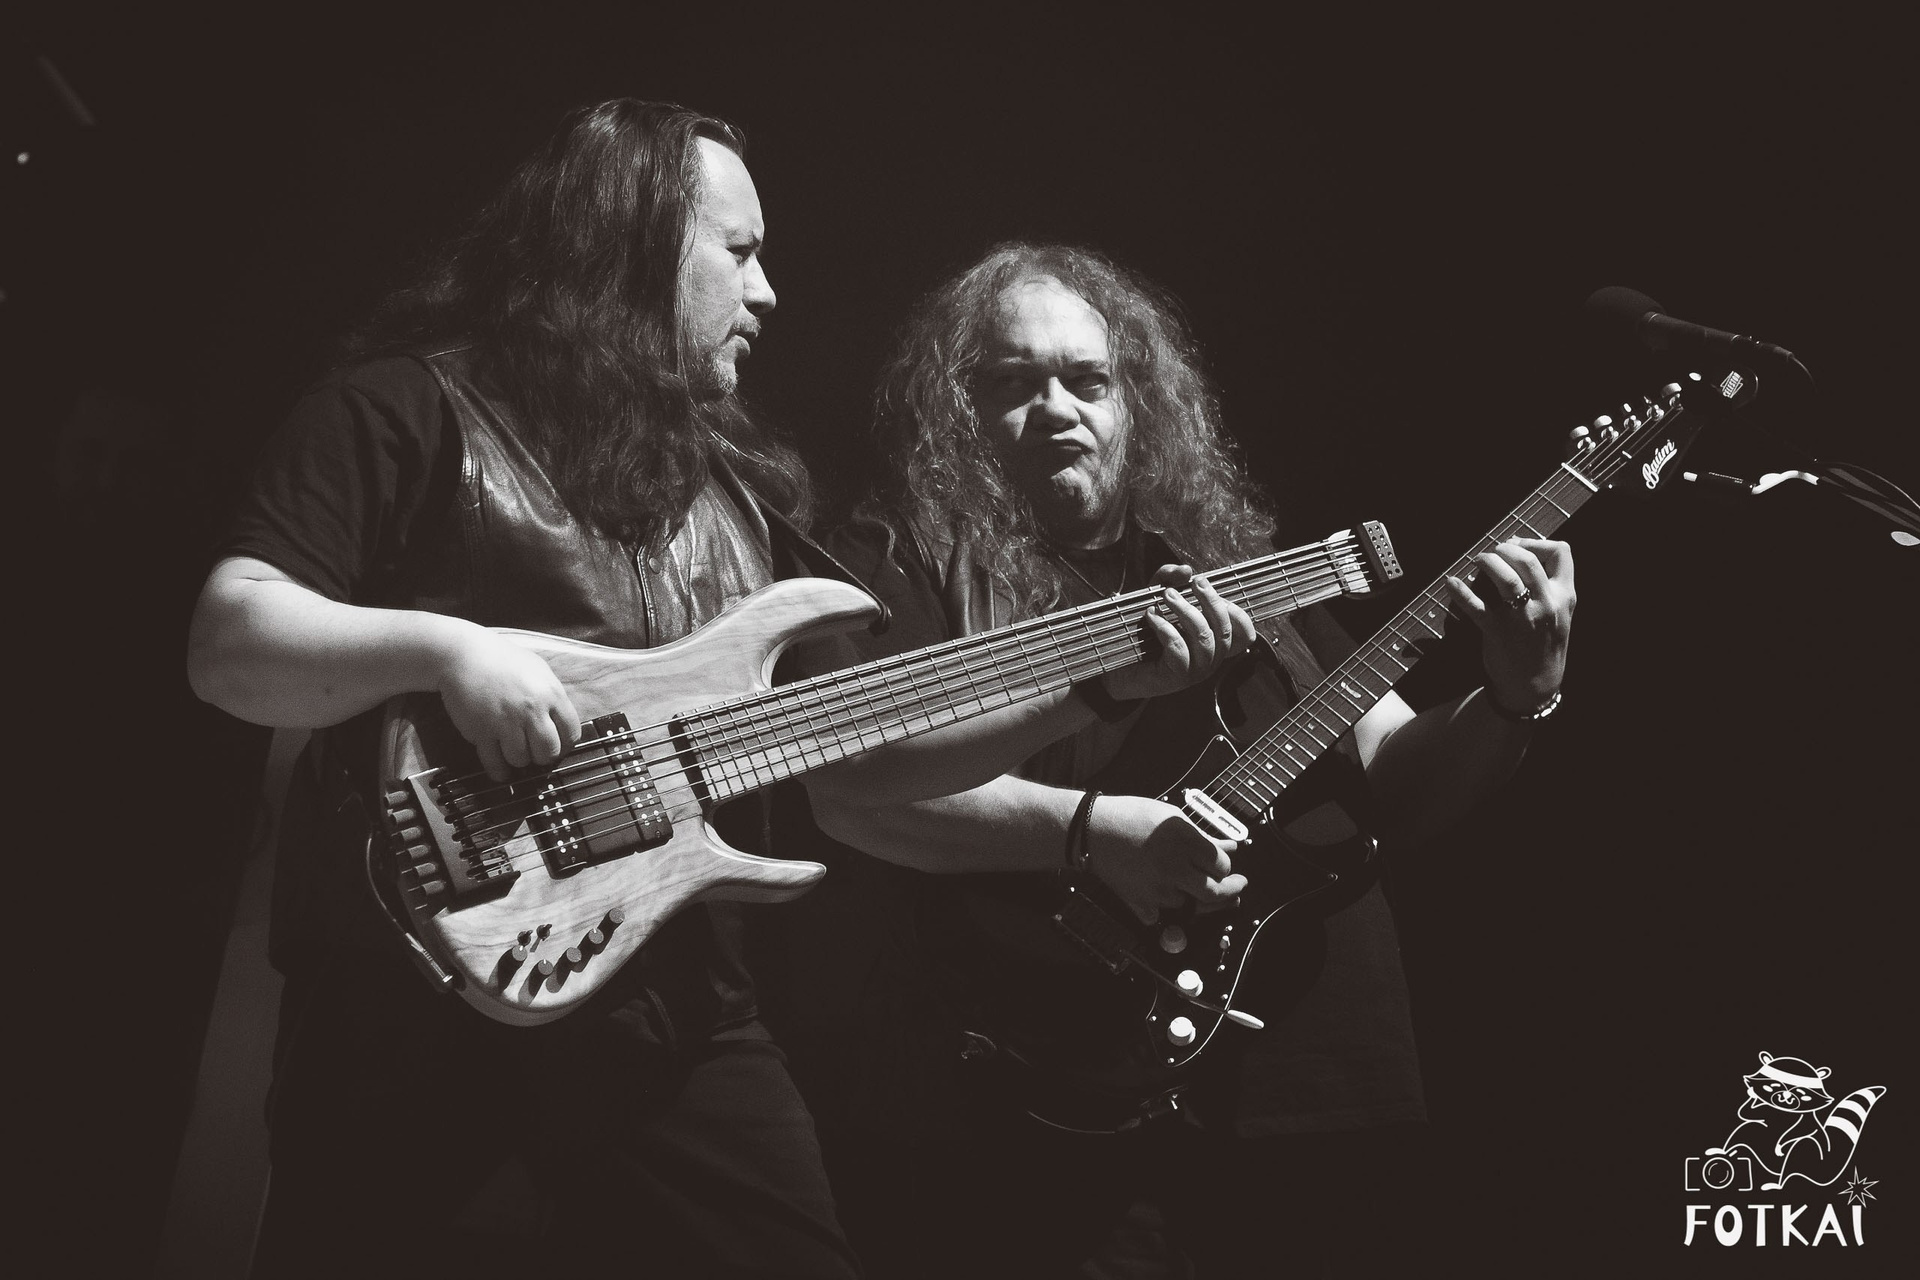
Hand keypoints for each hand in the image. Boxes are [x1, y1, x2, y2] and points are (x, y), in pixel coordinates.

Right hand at [436, 630, 581, 779]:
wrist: (463, 656)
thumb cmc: (503, 661)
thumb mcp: (538, 670)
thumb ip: (553, 696)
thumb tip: (562, 722)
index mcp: (551, 694)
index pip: (571, 733)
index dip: (565, 744)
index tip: (557, 745)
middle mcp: (531, 711)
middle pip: (548, 752)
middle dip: (543, 757)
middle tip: (535, 752)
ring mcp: (506, 723)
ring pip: (522, 760)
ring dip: (519, 760)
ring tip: (514, 751)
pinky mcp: (482, 732)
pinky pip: (495, 762)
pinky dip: (499, 771)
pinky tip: (501, 771)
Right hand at [1081, 792, 1248, 923]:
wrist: (1091, 829)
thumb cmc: (1130, 816)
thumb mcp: (1172, 817)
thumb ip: (1203, 836)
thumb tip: (1230, 847)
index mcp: (1185, 842)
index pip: (1221, 865)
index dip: (1225, 865)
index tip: (1223, 864)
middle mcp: (1174, 868)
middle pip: (1214, 892)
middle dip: (1228, 891)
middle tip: (1236, 887)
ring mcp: (1157, 889)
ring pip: (1188, 904)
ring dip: (1193, 896)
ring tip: (1190, 883)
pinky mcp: (1140, 902)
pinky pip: (1161, 915)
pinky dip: (1164, 907)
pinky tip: (1165, 895)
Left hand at [1101, 565, 1256, 702]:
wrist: (1120, 667)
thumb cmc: (1144, 632)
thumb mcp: (1158, 599)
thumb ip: (1171, 579)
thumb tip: (1186, 569)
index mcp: (1215, 643)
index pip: (1244, 632)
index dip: (1235, 611)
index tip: (1209, 586)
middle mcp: (1212, 658)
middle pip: (1224, 629)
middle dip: (1210, 601)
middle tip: (1195, 582)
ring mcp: (1197, 670)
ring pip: (1203, 637)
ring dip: (1185, 611)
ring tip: (1166, 595)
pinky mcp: (1178, 676)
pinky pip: (1178, 648)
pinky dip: (1164, 627)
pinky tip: (1151, 615)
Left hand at [1443, 538, 1574, 712]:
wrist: (1536, 684)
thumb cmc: (1543, 643)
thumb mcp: (1558, 612)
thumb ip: (1547, 585)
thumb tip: (1518, 550)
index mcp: (1564, 596)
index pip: (1561, 553)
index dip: (1537, 542)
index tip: (1518, 545)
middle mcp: (1546, 604)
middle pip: (1527, 561)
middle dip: (1506, 549)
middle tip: (1494, 552)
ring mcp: (1522, 618)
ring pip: (1506, 578)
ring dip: (1487, 562)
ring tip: (1478, 561)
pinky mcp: (1498, 631)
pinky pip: (1475, 606)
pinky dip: (1460, 592)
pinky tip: (1451, 583)